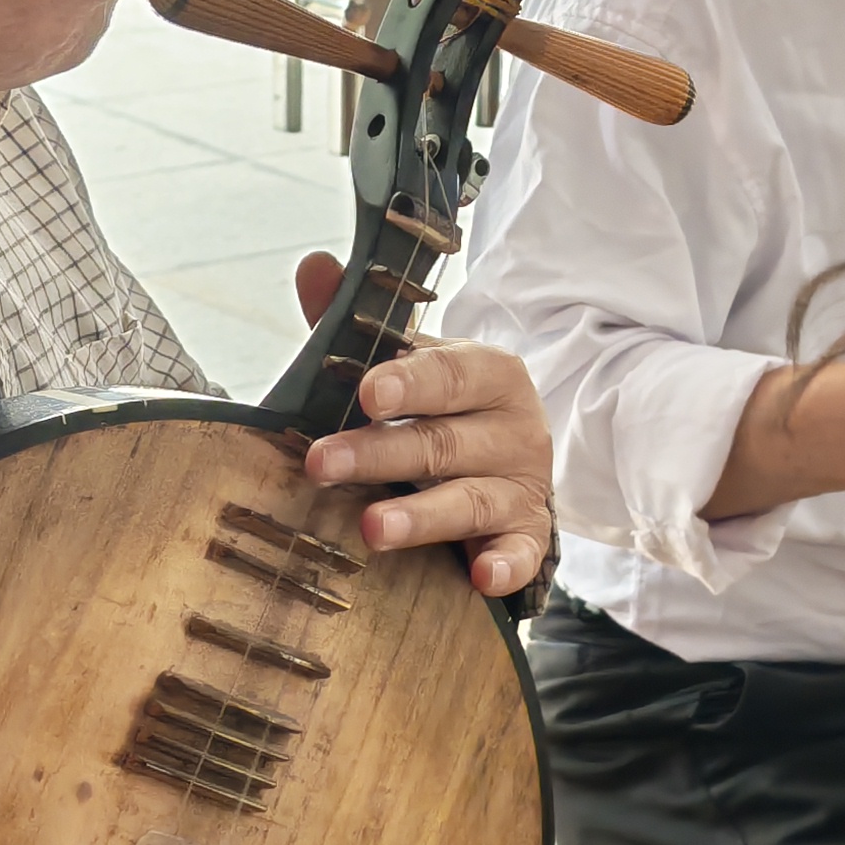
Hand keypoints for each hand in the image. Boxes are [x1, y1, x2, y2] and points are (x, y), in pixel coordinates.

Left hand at [290, 251, 553, 595]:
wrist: (508, 462)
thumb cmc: (442, 408)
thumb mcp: (407, 365)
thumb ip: (357, 323)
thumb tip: (314, 266)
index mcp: (489, 372)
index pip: (450, 373)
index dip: (409, 382)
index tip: (367, 392)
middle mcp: (514, 427)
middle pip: (444, 442)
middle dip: (381, 454)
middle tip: (324, 464)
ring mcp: (524, 484)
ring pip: (472, 500)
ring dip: (423, 515)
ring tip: (372, 527)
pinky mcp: (530, 534)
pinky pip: (522, 554)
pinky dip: (505, 565)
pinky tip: (481, 577)